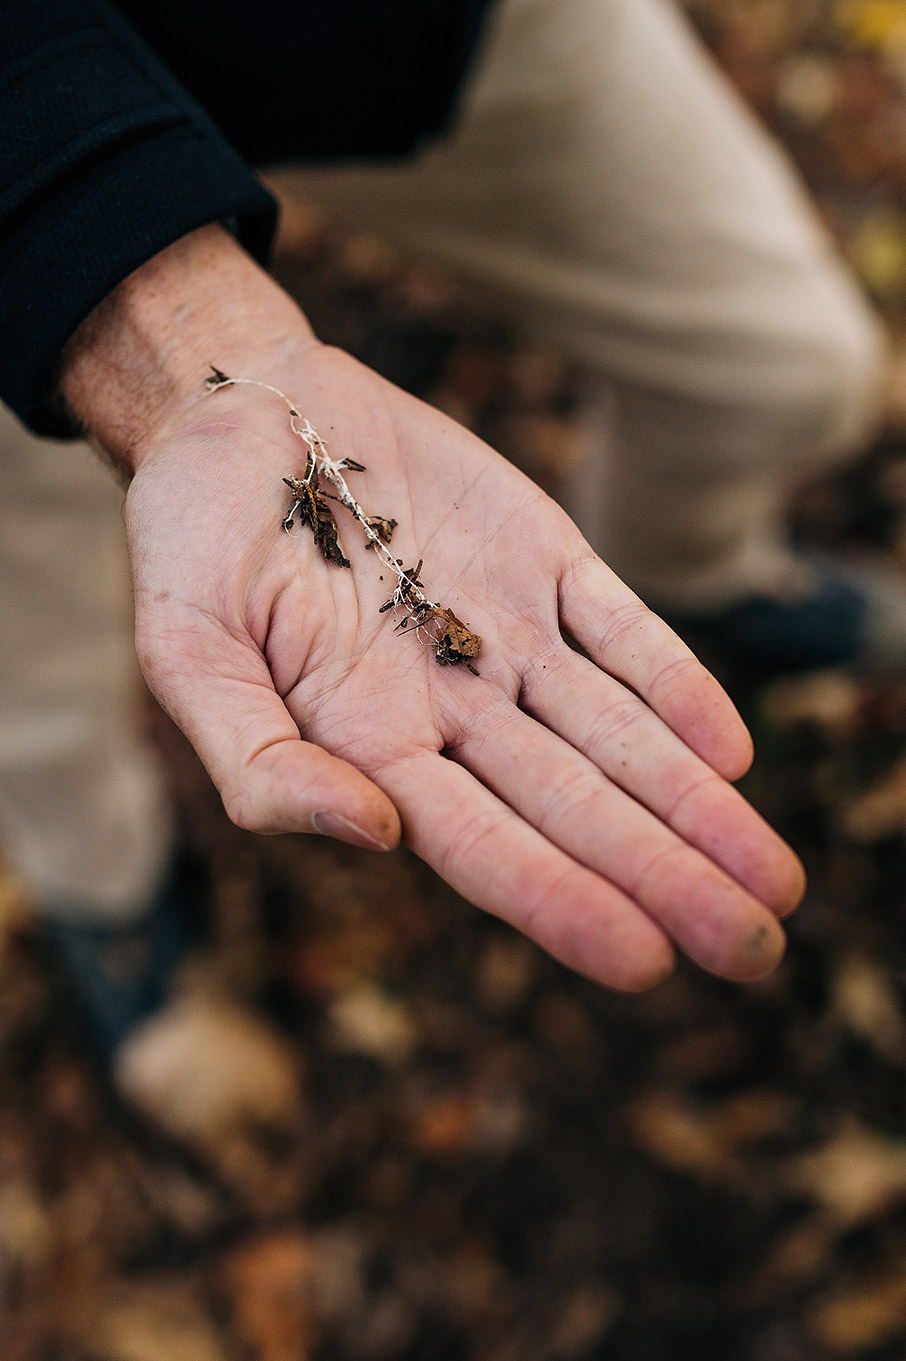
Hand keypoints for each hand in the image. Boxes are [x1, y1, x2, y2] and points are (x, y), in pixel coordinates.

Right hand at [63, 227, 803, 991]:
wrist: (246, 409)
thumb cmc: (195, 536)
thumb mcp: (186, 650)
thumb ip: (259, 758)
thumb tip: (374, 834)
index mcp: (367, 743)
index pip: (479, 843)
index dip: (558, 900)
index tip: (646, 962)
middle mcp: (454, 707)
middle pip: (574, 807)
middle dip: (665, 877)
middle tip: (756, 951)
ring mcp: (507, 635)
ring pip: (616, 734)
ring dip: (693, 804)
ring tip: (771, 880)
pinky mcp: (544, 560)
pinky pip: (623, 627)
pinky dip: (674, 683)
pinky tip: (728, 750)